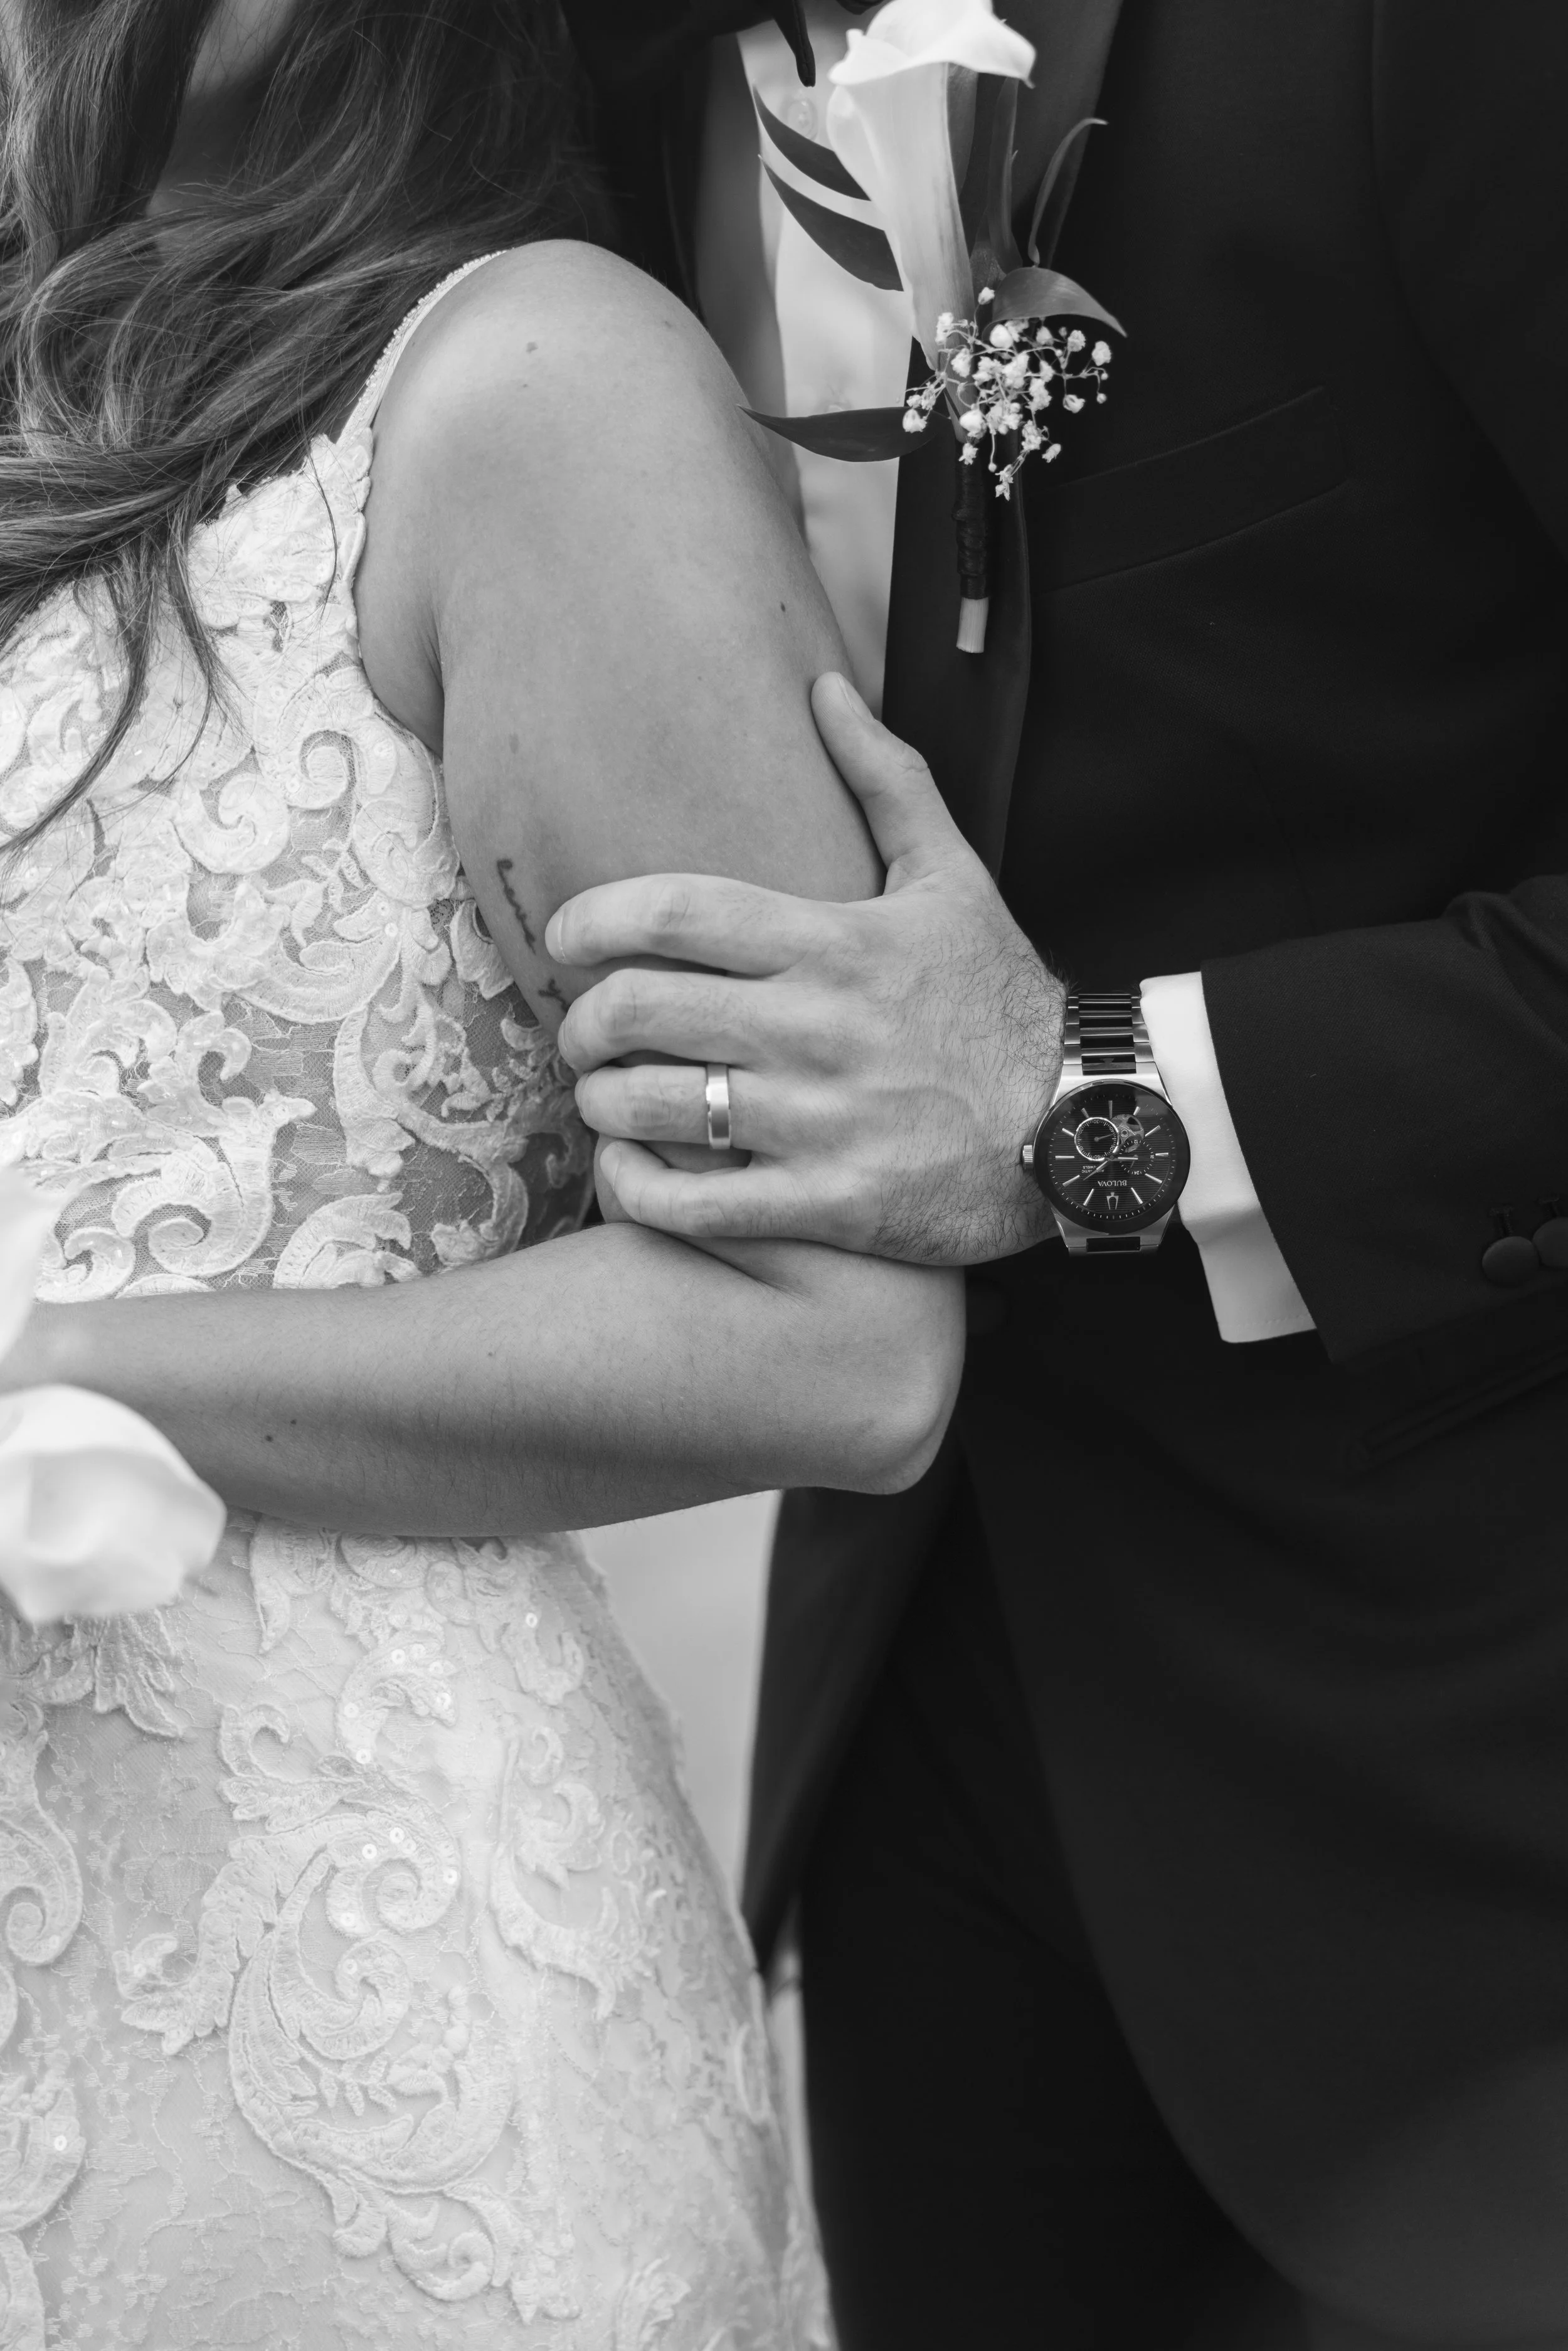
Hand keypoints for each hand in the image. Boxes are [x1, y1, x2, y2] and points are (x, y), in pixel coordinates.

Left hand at [546, 674, 1064, 1264]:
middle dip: (585, 1017)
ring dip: (601, 1100)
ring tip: (603, 1094)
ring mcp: (821, 1123)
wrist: (1086, 1122)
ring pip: (652, 1108)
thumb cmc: (1003, 998)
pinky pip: (694, 1207)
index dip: (592, 919)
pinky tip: (627, 1171)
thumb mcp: (954, 876)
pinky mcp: (829, 1204)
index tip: (563, 935)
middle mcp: (817, 1030)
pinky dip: (636, 1189)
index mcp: (834, 943)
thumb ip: (884, 779)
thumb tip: (824, 686)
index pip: (674, 913)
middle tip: (582, 1027)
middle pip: (642, 1009)